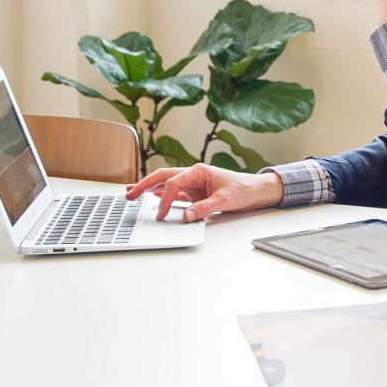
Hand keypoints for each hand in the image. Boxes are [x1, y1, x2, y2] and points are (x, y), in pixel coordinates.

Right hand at [124, 164, 283, 221]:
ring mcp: (194, 184)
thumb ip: (205, 208)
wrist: (257, 191)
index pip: (173, 182)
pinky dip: (161, 194)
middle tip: (128, 194)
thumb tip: (187, 216)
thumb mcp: (226, 200)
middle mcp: (194, 175)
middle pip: (163, 177)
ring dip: (149, 188)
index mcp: (199, 171)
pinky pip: (174, 192)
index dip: (164, 199)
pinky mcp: (196, 192)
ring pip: (166, 183)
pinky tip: (151, 196)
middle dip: (144, 184)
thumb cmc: (244, 190)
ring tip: (132, 193)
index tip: (161, 215)